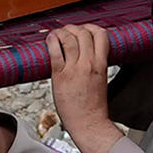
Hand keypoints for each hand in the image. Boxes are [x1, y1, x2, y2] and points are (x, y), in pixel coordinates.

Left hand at [45, 23, 118, 148]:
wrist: (88, 124)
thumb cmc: (93, 107)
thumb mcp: (101, 80)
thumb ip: (95, 65)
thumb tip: (87, 55)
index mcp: (101, 65)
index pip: (101, 35)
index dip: (92, 28)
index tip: (85, 29)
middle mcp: (88, 64)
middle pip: (83, 33)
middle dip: (75, 28)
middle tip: (69, 31)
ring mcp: (74, 69)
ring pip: (69, 39)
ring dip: (62, 32)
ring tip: (58, 34)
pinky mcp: (60, 76)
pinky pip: (55, 53)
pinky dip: (51, 41)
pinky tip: (50, 39)